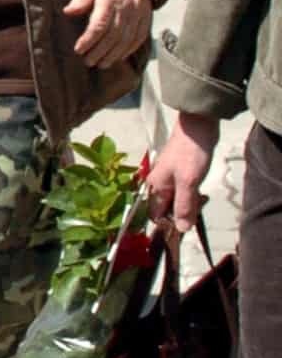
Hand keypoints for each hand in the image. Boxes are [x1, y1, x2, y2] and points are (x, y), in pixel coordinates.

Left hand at [63, 0, 153, 68]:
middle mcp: (126, 8)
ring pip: (126, 40)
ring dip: (114, 55)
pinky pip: (139, 37)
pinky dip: (129, 49)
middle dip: (99, 51)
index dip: (89, 40)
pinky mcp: (146, 17)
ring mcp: (138, 14)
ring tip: (102, 64)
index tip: (79, 49)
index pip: (99, 24)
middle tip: (88, 61)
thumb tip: (68, 12)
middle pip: (113, 36)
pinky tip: (120, 56)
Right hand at [145, 112, 218, 231]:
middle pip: (168, 209)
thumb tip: (181, 229)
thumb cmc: (190, 154)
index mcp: (155, 186)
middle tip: (199, 207)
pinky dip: (194, 196)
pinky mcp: (181, 174)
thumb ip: (184, 206)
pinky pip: (185, 192)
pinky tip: (202, 192)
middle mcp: (159, 184)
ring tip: (203, 198)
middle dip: (183, 213)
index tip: (186, 226)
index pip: (156, 215)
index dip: (169, 224)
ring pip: (178, 200)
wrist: (198, 127)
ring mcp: (170, 178)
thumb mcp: (189, 183)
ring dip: (191, 204)